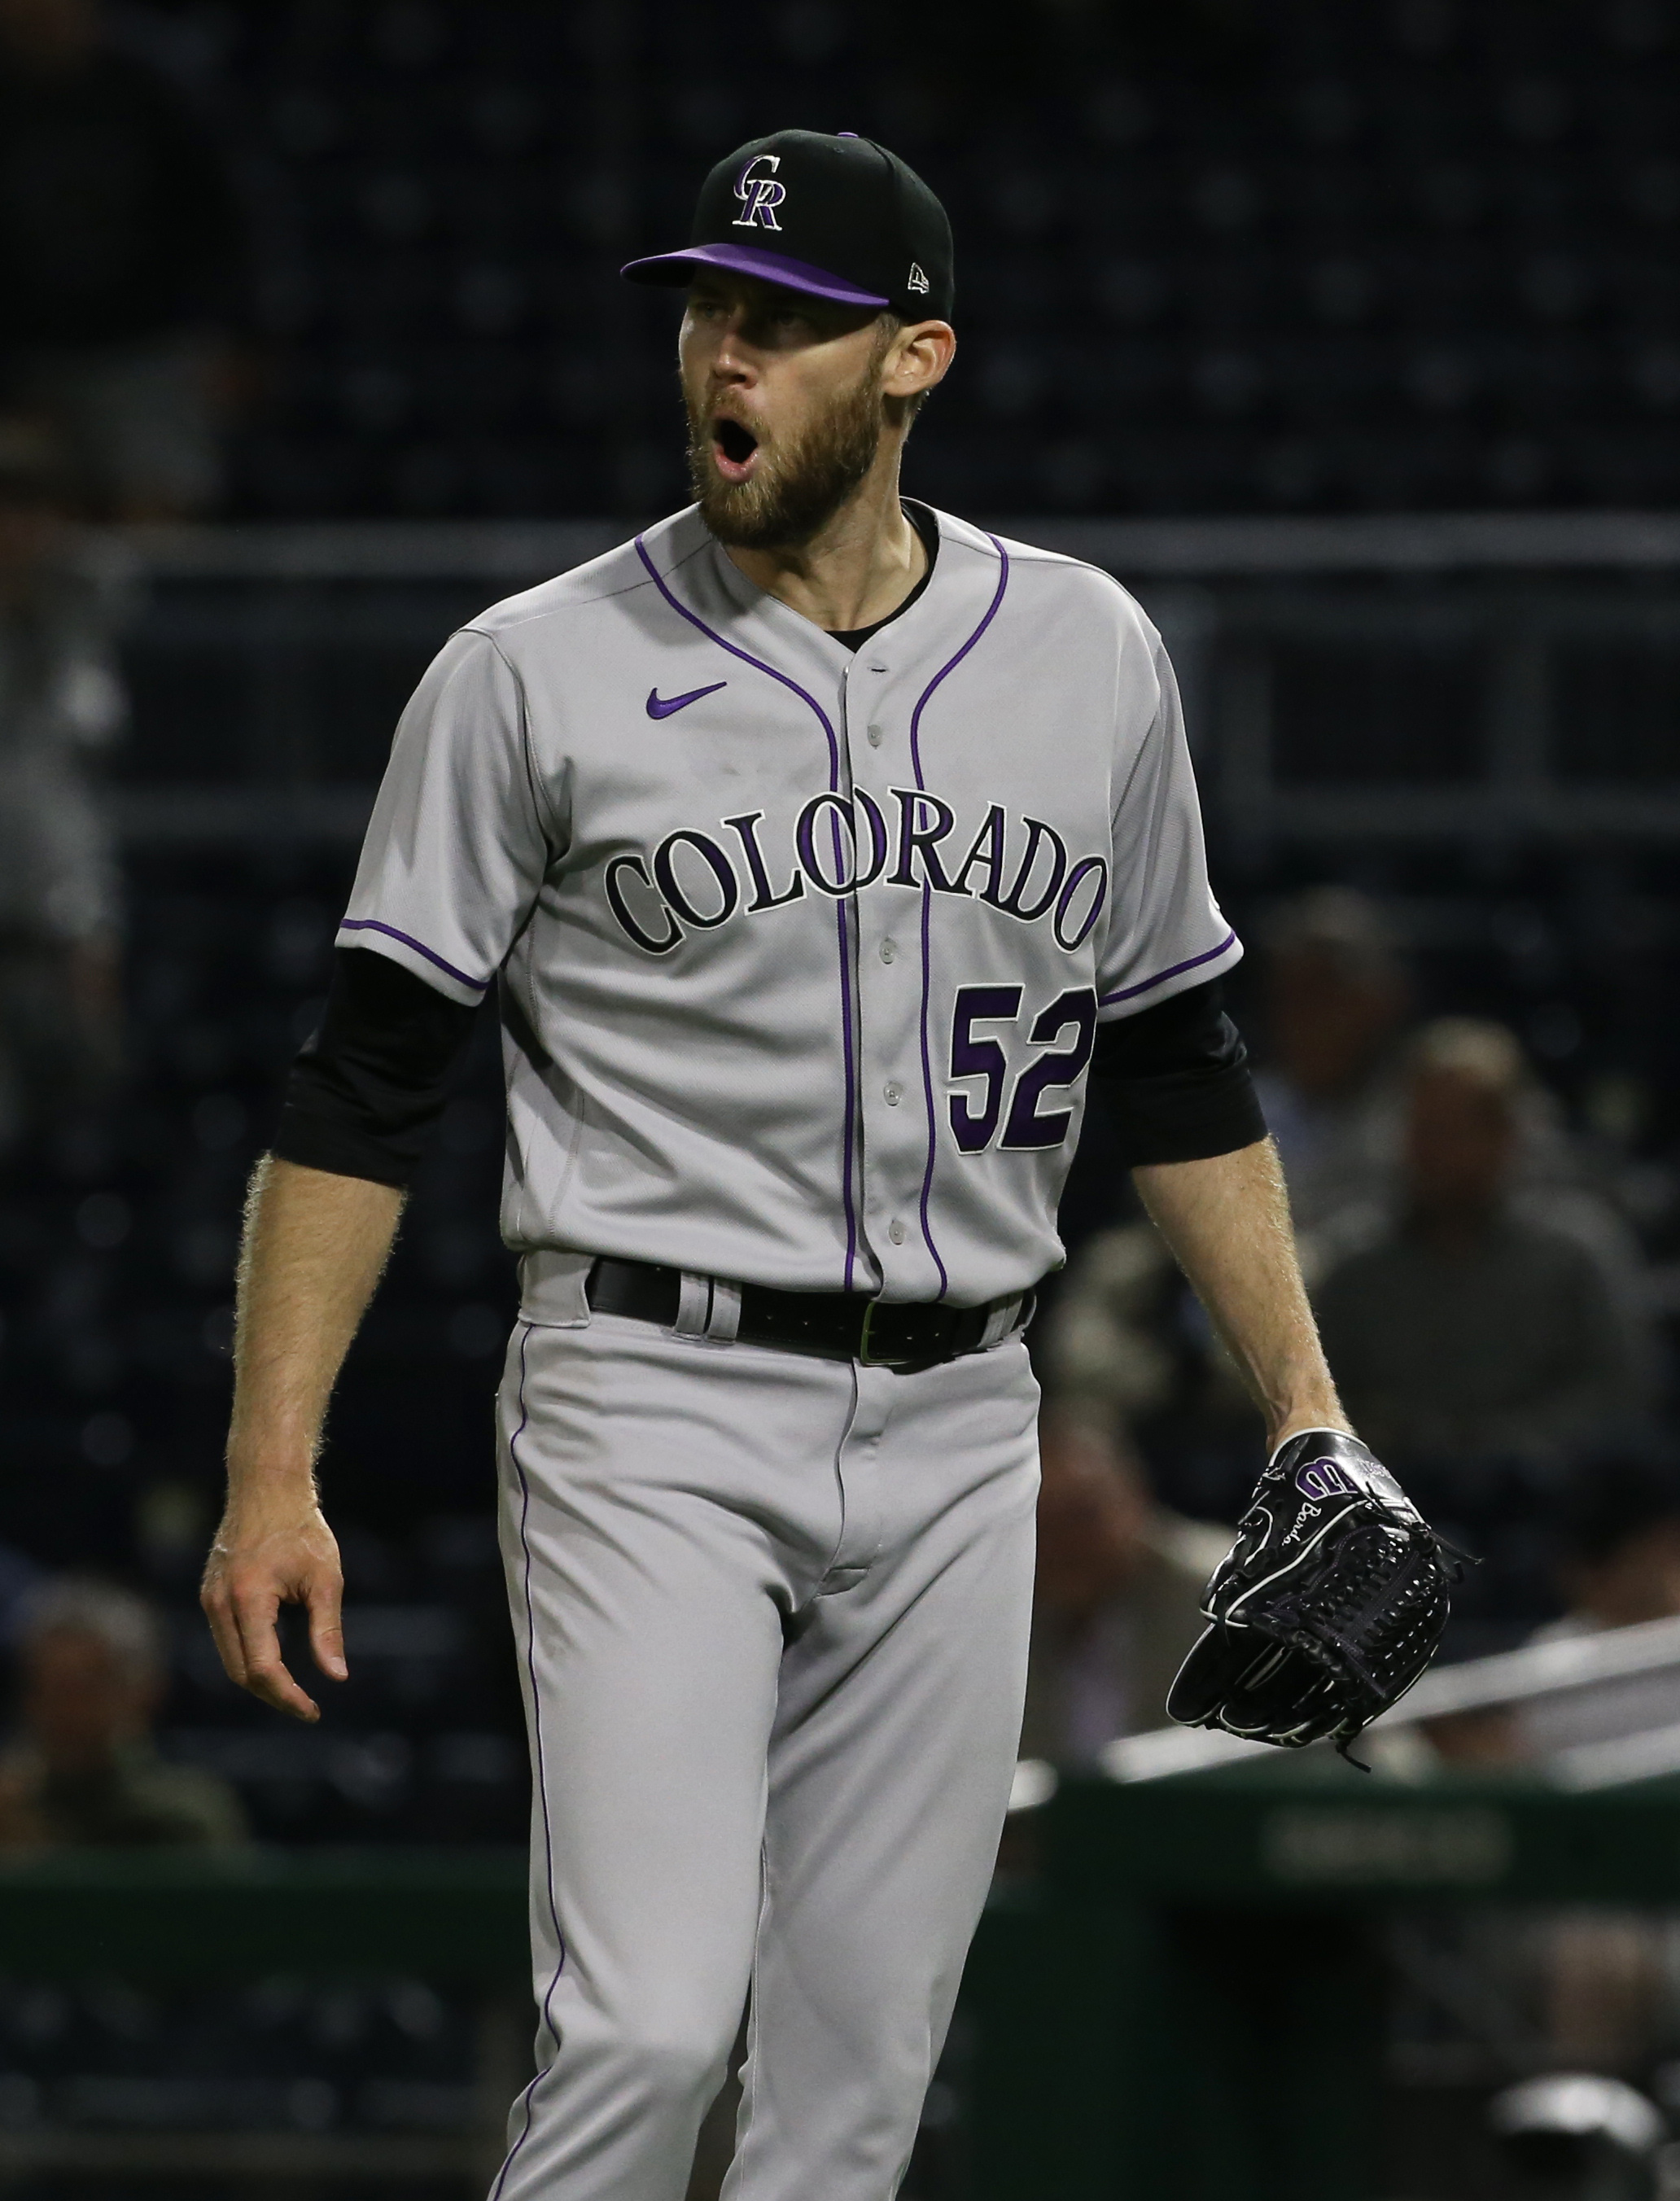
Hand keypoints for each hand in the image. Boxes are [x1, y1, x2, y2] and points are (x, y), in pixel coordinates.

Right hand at [200, 1485, 346, 1721]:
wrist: (267, 1489)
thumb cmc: (302, 1529)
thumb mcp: (325, 1578)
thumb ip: (327, 1630)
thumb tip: (337, 1677)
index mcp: (248, 1600)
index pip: (263, 1668)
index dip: (288, 1696)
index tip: (313, 1710)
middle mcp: (220, 1603)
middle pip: (241, 1672)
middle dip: (273, 1694)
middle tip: (306, 1706)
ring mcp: (209, 1599)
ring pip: (230, 1660)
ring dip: (260, 1679)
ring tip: (294, 1689)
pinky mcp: (209, 1594)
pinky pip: (227, 1640)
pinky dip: (249, 1656)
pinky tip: (277, 1658)